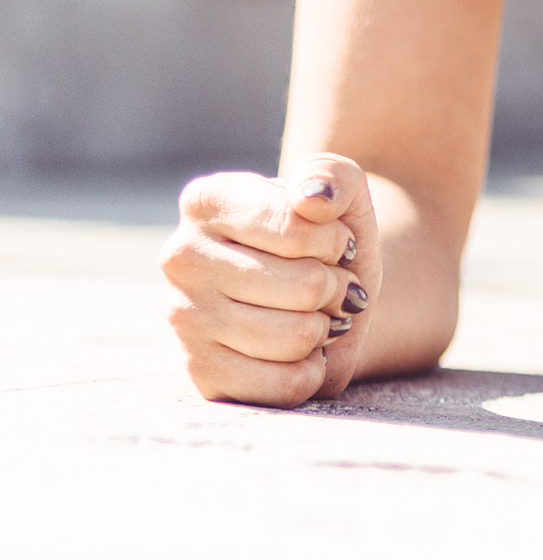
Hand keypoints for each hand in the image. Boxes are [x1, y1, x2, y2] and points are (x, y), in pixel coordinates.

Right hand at [161, 154, 378, 405]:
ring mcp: (184, 320)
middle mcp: (181, 258)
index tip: (331, 238)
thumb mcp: (344, 188)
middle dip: (335, 285)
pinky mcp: (201, 375)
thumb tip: (311, 198)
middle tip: (326, 280)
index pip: (297, 229)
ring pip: (297, 338)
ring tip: (311, 311)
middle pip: (305, 287)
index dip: (335, 239)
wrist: (330, 287)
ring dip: (325, 326)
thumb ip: (334, 175)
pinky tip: (299, 349)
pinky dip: (313, 369)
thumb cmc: (332, 232)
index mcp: (207, 201)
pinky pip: (287, 385)